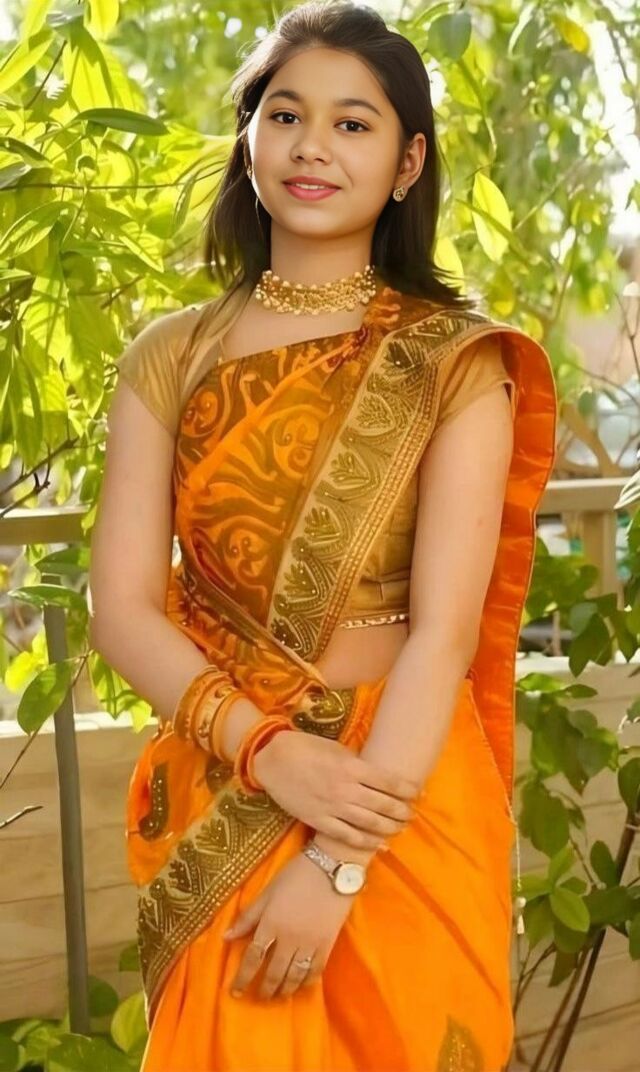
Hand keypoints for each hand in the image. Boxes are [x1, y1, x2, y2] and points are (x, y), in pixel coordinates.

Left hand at [223, 850, 356, 1000]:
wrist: (332, 867)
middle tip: (259, 997)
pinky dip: (306, 982)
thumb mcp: (268, 892)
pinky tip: (300, 986)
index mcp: (271, 923)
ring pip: (294, 976)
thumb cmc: (296, 875)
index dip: (243, 977)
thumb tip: (225, 937)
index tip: (236, 991)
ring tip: (278, 995)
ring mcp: (310, 943)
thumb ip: (248, 917)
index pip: (253, 957)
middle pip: (274, 972)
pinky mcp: (327, 944)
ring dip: (284, 989)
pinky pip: (315, 971)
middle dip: (265, 988)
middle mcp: (289, 939)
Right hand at [253, 729, 418, 851]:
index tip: (418, 793)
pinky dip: (366, 842)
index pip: (388, 781)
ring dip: (389, 828)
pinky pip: (347, 836)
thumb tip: (375, 776)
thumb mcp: (336, 748)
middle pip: (383, 805)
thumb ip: (357, 764)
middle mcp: (346, 789)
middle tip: (412, 815)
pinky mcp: (319, 821)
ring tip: (400, 829)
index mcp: (352, 767)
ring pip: (369, 823)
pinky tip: (379, 845)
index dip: (407, 789)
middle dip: (402, 811)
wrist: (272, 760)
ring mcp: (332, 807)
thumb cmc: (305, 747)